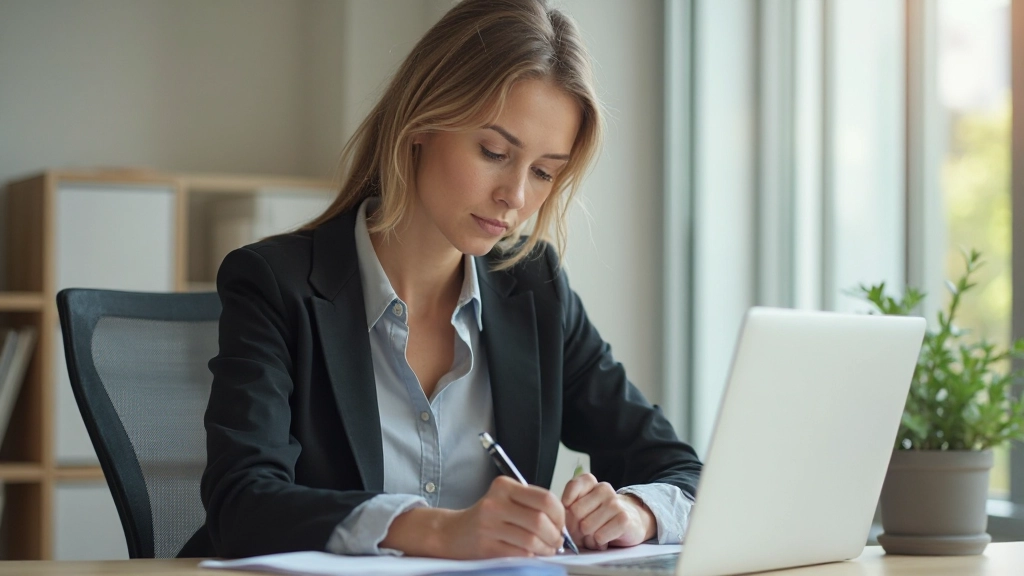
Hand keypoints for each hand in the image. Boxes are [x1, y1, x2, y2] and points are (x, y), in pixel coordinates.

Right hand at [426, 475, 565, 558]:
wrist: (452, 532)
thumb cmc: (486, 517)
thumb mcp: (505, 499)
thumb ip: (531, 504)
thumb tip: (561, 523)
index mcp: (505, 486)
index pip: (545, 498)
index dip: (560, 515)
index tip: (561, 524)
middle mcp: (496, 503)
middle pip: (540, 519)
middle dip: (555, 534)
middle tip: (557, 541)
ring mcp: (489, 525)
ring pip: (532, 539)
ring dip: (546, 548)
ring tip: (546, 550)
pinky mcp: (486, 546)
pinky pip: (520, 553)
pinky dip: (531, 556)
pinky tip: (531, 555)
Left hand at [561, 473, 655, 549]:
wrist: (632, 522)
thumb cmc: (601, 517)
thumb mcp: (583, 508)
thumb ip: (569, 510)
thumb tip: (561, 526)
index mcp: (591, 483)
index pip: (573, 486)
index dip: (566, 503)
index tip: (569, 511)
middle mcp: (603, 489)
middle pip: (575, 512)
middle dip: (575, 527)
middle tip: (582, 532)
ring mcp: (615, 503)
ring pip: (587, 527)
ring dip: (588, 538)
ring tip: (595, 535)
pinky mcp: (624, 519)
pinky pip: (599, 537)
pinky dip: (599, 543)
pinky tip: (605, 539)